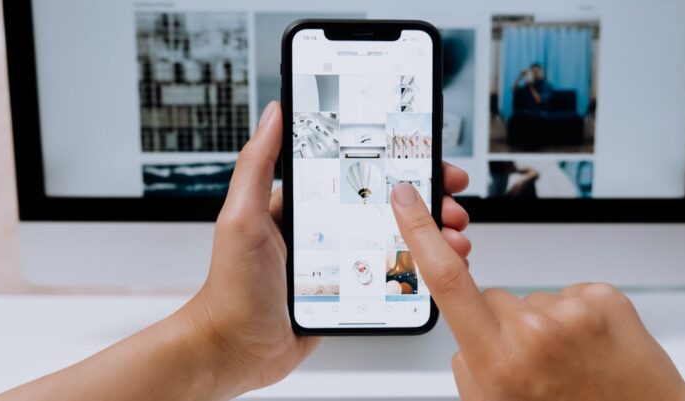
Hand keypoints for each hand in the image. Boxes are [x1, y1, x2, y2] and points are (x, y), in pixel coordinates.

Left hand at [177, 101, 472, 393]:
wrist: (236, 349)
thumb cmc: (232, 286)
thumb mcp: (242, 217)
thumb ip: (257, 164)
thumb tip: (274, 112)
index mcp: (308, 204)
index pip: (361, 171)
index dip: (398, 162)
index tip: (428, 157)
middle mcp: (329, 228)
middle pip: (388, 204)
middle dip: (426, 202)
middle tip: (452, 205)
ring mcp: (343, 260)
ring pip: (397, 239)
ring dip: (430, 236)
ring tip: (452, 240)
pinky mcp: (351, 291)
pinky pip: (390, 275)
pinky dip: (418, 270)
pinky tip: (437, 269)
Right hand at [390, 184, 684, 400]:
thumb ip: (468, 365)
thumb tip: (464, 329)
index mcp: (498, 362)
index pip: (446, 280)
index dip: (420, 231)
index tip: (407, 198)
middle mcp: (535, 333)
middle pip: (492, 296)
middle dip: (500, 322)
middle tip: (532, 363)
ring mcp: (574, 313)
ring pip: (532, 297)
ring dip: (543, 323)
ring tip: (569, 363)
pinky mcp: (605, 299)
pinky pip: (567, 294)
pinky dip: (574, 317)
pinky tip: (590, 349)